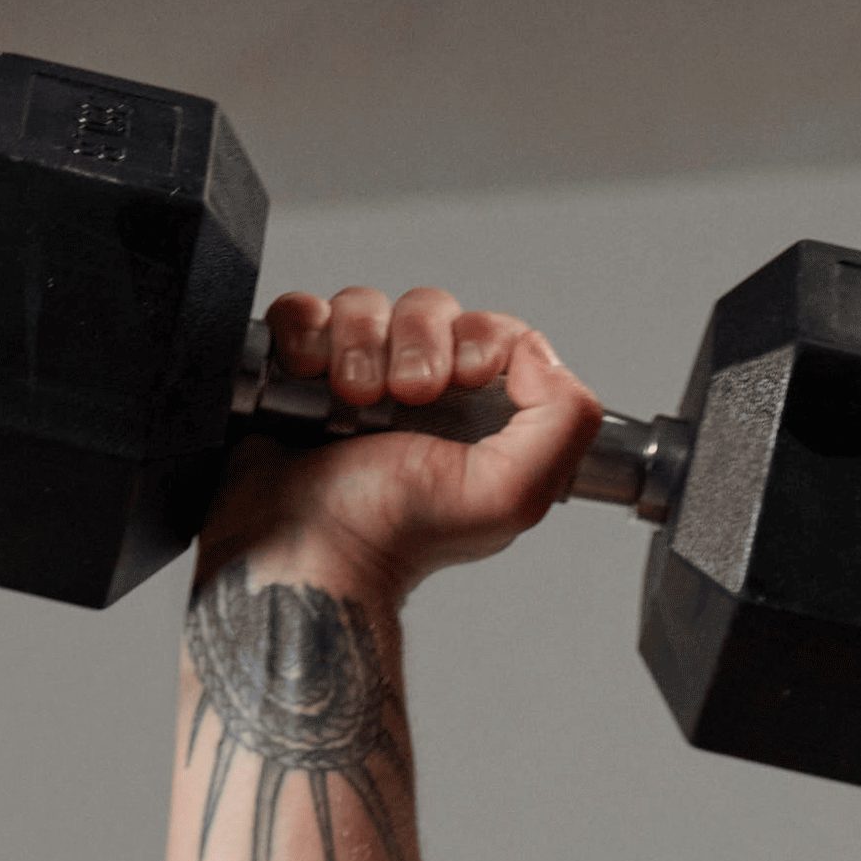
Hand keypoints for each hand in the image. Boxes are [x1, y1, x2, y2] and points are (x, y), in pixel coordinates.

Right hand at [199, 283, 605, 602]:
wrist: (313, 553)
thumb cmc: (399, 537)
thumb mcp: (513, 495)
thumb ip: (564, 422)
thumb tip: (537, 351)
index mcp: (474, 418)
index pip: (491, 332)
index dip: (480, 338)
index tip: (463, 377)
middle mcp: (416, 395)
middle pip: (428, 310)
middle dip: (418, 344)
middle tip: (405, 399)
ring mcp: (353, 379)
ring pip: (364, 306)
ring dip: (359, 345)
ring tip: (352, 402)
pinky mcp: (296, 370)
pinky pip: (302, 311)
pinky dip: (304, 333)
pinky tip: (309, 377)